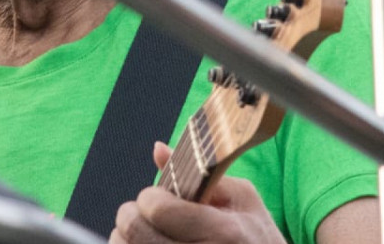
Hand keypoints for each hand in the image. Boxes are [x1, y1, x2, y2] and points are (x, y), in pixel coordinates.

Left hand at [109, 142, 286, 243]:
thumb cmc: (256, 237)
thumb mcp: (241, 199)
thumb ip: (198, 172)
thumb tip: (157, 148)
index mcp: (223, 232)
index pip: (157, 208)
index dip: (151, 196)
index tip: (159, 197)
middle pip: (134, 229)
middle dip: (133, 214)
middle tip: (146, 214)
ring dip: (127, 238)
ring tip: (146, 233)